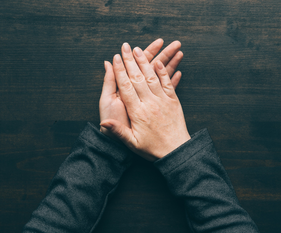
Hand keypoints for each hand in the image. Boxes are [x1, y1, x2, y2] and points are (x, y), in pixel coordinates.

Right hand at [100, 43, 189, 160]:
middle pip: (138, 78)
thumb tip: (103, 124)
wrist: (177, 151)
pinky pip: (168, 83)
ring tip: (139, 49)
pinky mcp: (173, 101)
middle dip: (130, 60)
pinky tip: (159, 62)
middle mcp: (150, 103)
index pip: (126, 87)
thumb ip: (118, 131)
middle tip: (125, 46)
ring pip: (152, 77)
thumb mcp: (132, 143)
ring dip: (145, 61)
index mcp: (137, 112)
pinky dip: (164, 71)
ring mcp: (163, 101)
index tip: (115, 58)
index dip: (120, 71)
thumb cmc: (153, 149)